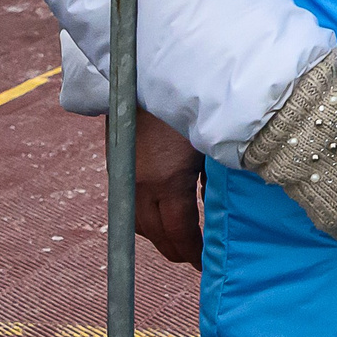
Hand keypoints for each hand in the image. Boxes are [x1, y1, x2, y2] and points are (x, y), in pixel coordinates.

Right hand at [131, 109, 204, 265]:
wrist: (144, 72)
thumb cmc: (190, 104)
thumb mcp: (209, 143)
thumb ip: (214, 177)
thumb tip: (218, 202)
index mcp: (167, 181)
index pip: (179, 232)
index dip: (192, 252)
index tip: (204, 264)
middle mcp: (140, 183)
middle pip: (154, 234)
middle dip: (175, 249)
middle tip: (194, 257)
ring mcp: (125, 174)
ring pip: (138, 221)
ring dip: (158, 234)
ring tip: (180, 239)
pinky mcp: (118, 164)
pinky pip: (130, 202)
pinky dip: (147, 214)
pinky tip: (163, 211)